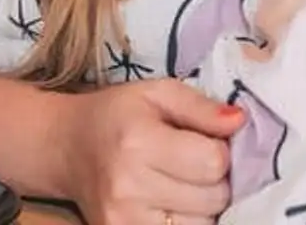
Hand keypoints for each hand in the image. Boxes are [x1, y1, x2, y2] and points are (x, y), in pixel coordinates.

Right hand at [54, 80, 246, 224]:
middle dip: (214, 180)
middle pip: (213, 197)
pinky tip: (173, 204)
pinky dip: (188, 222)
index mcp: (138, 141)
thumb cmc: (117, 115)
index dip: (219, 150)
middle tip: (192, 163)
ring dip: (203, 206)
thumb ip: (201, 106)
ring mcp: (125, 221)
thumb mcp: (156, 93)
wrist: (66, 147)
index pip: (213, 161)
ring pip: (203, 224)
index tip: (203, 141)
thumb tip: (240, 122)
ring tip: (180, 183)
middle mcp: (129, 185)